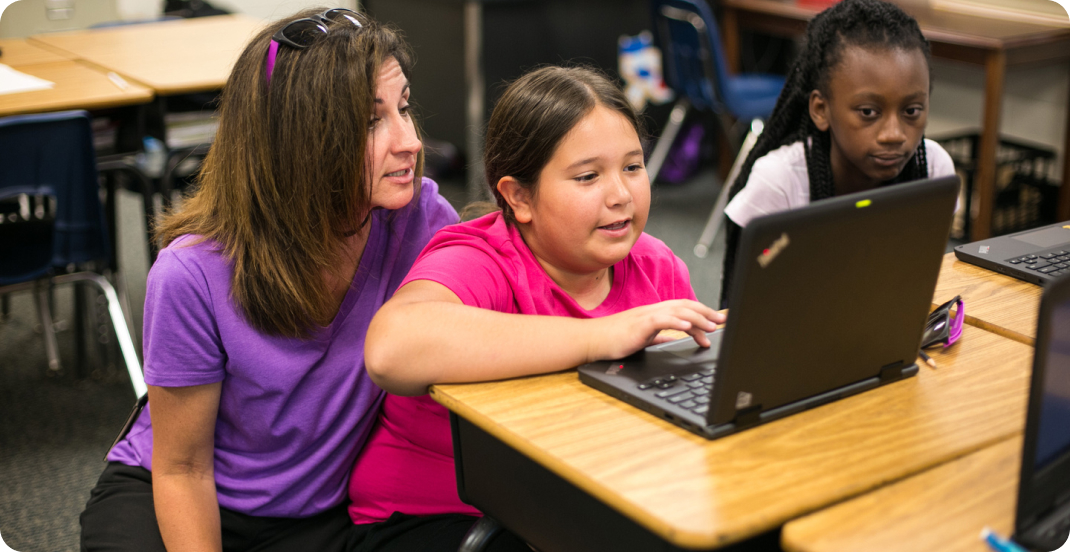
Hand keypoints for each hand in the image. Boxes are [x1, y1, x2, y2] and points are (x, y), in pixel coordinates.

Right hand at [586, 300, 724, 361]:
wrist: (594, 339)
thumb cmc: (615, 339)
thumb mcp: (644, 337)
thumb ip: (660, 336)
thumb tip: (676, 339)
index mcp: (656, 313)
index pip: (684, 309)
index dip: (703, 313)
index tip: (718, 322)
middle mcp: (654, 310)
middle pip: (686, 306)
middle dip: (707, 313)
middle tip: (722, 322)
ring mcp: (647, 315)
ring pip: (678, 311)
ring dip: (697, 319)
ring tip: (711, 327)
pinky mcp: (640, 324)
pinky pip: (662, 320)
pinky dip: (676, 322)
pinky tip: (687, 328)